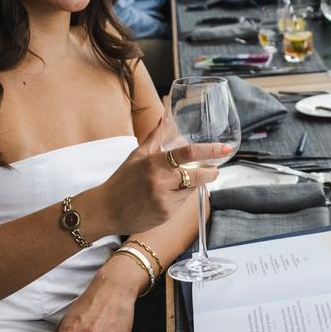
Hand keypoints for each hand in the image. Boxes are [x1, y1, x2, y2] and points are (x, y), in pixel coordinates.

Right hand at [95, 117, 228, 236]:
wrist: (105, 210)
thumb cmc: (122, 180)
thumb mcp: (137, 155)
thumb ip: (156, 136)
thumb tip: (166, 116)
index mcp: (154, 163)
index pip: (188, 153)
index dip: (209, 150)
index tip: (224, 148)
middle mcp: (161, 182)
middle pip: (197, 176)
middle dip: (210, 172)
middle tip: (214, 169)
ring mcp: (164, 200)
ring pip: (191, 190)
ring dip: (193, 185)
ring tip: (179, 182)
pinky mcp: (166, 215)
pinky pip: (183, 203)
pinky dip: (182, 197)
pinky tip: (169, 196)